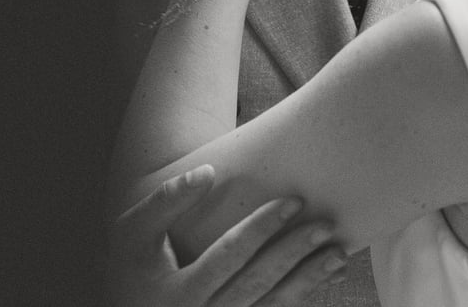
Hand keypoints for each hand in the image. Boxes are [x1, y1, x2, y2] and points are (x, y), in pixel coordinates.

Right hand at [106, 166, 346, 306]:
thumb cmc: (129, 267)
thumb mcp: (133, 233)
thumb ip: (166, 202)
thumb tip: (207, 173)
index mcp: (179, 295)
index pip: (231, 255)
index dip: (263, 226)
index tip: (293, 200)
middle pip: (258, 283)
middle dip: (294, 253)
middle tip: (326, 224)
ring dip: (307, 282)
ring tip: (338, 255)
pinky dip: (298, 300)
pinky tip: (322, 280)